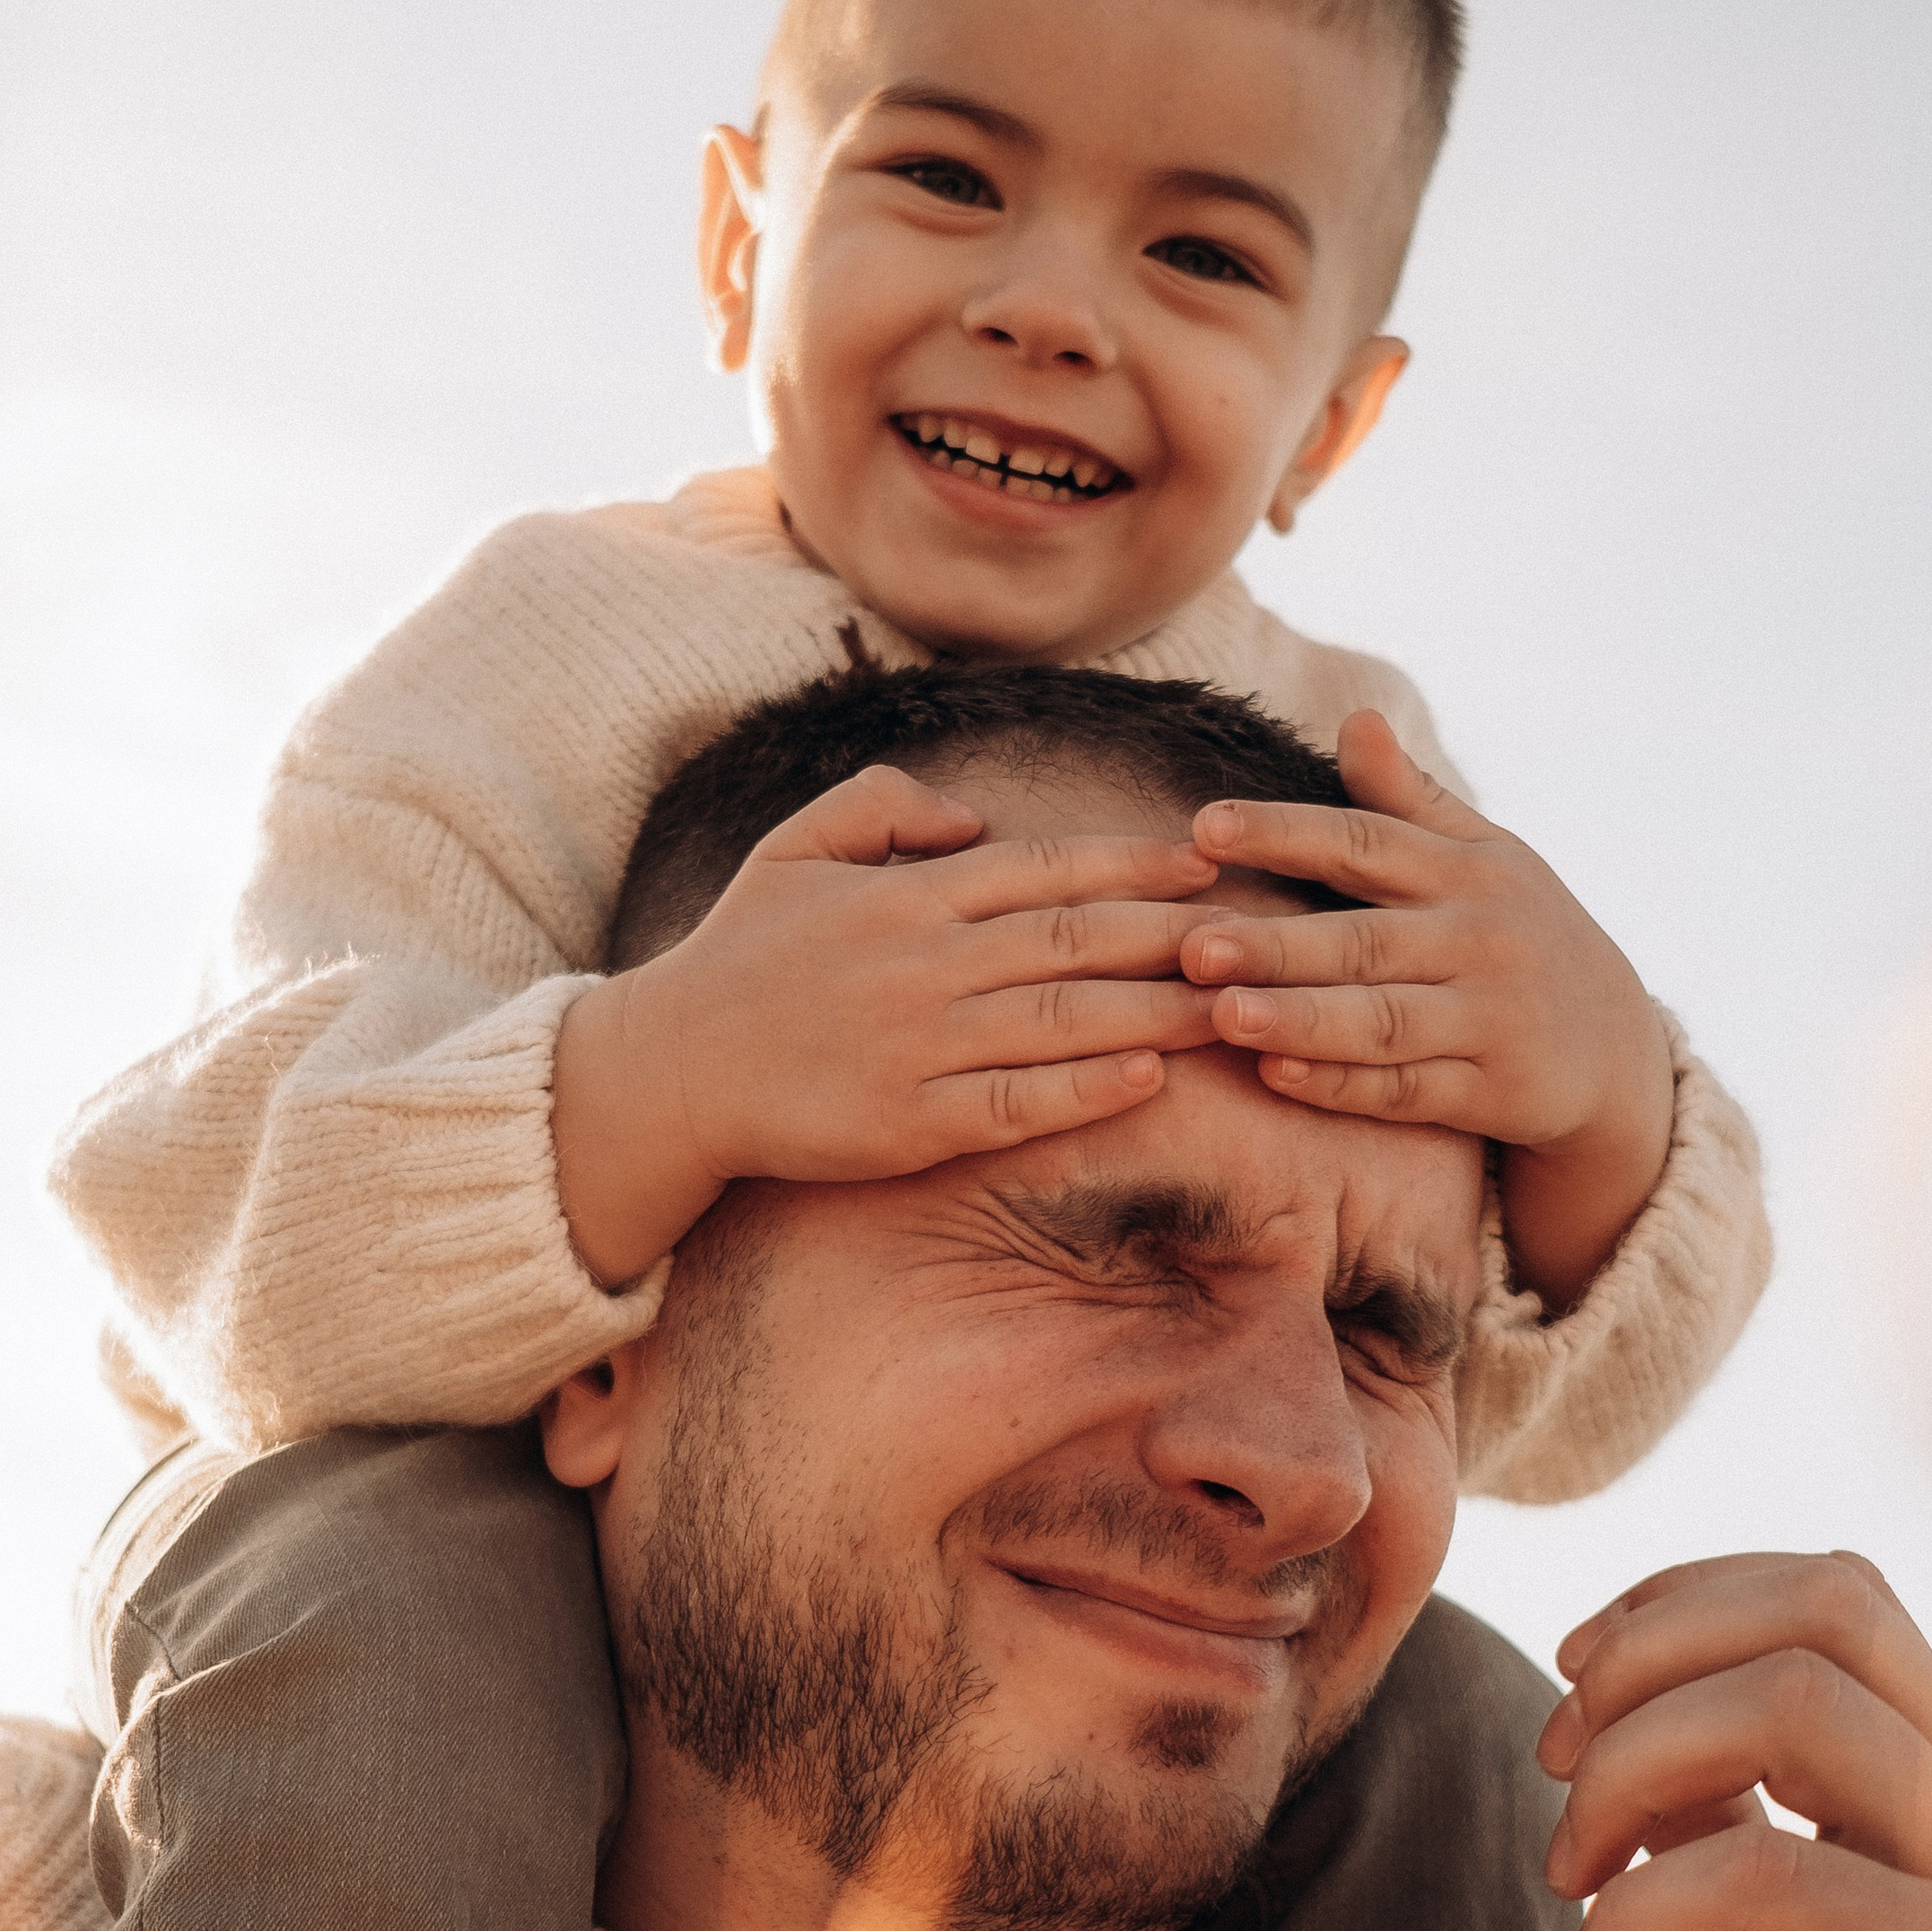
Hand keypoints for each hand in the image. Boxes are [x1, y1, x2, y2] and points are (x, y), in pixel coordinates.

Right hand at [554, 767, 1222, 1284]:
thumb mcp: (797, 847)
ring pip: (1064, 1021)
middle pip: (1075, 940)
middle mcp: (925, 965)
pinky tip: (1151, 1076)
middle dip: (1174, 935)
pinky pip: (1018, 1104)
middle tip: (1257, 934)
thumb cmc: (744, 955)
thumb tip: (974, 818)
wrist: (674, 1068)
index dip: (1134, 866)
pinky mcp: (911, 1124)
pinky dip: (1088, 1090)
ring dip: (1158, 1011)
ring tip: (1237, 1006)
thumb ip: (886, 806)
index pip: (1046, 869)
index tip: (1208, 864)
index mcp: (909, 896)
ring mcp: (921, 1047)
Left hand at [1175, 709, 1674, 1308]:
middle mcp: (1479, 940)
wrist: (1614, 1047)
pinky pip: (1408, 1092)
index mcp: (1466, 872)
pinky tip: (1276, 1077)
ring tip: (1219, 1014)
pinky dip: (1343, 1086)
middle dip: (1277, 944)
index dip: (1285, 833)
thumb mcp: (1482, 859)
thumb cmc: (1517, 935)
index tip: (1204, 828)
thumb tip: (1354, 716)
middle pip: (1363, 941)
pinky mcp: (1493, 1092)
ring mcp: (1489, 1019)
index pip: (1365, 842)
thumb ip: (1409, 799)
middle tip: (1188, 944)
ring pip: (1381, 1021)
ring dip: (1300, 1020)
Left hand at [1536, 1552, 1931, 1930]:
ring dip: (1634, 1765)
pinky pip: (1769, 1874)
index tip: (1577, 1685)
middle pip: (1818, 1604)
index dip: (1680, 1603)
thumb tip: (1617, 1744)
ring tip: (1569, 1875)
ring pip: (1793, 1706)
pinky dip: (1642, 1910)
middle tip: (1557, 1769)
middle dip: (1648, 1657)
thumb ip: (1731, 1834)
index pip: (1827, 1592)